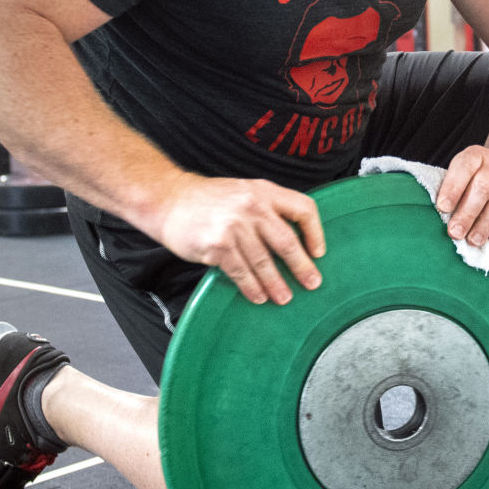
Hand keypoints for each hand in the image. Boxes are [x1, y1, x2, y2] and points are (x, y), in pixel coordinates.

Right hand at [152, 177, 324, 305]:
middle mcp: (252, 206)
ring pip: (264, 261)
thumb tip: (294, 240)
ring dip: (276, 283)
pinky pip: (241, 272)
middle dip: (302, 266)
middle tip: (312, 283)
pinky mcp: (217, 245)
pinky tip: (258, 297)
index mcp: (264, 191)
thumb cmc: (209, 200)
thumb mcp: (244, 191)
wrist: (168, 200)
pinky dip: (252, 287)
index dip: (315, 232)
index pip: (303, 208)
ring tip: (285, 298)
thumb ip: (267, 209)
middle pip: (287, 241)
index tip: (319, 252)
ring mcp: (234, 226)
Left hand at [436, 145, 488, 247]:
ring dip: (486, 224)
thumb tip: (448, 220)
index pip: (464, 166)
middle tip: (456, 233)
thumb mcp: (467, 179)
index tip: (443, 208)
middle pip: (483, 187)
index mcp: (477, 155)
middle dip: (468, 213)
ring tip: (474, 239)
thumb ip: (457, 194)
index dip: (453, 187)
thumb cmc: (484, 181)